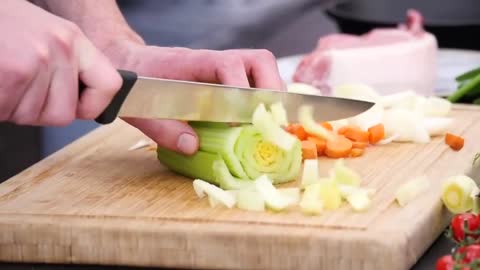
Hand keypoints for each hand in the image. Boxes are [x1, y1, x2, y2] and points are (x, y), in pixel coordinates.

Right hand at [0, 0, 120, 125]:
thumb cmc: (3, 24)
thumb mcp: (45, 34)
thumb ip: (67, 64)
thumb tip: (81, 100)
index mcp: (73, 39)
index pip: (110, 85)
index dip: (92, 105)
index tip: (79, 107)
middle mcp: (60, 49)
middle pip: (64, 114)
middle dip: (38, 111)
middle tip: (19, 88)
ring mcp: (35, 62)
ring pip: (31, 117)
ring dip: (12, 106)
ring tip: (4, 76)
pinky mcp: (11, 75)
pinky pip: (8, 113)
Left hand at [102, 40, 283, 154]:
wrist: (127, 62)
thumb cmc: (134, 82)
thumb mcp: (138, 108)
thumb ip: (163, 128)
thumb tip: (193, 146)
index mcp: (192, 63)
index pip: (228, 65)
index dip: (240, 91)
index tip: (239, 122)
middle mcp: (214, 61)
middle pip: (259, 60)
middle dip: (271, 90)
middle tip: (271, 121)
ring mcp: (223, 68)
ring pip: (262, 69)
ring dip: (273, 94)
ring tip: (271, 122)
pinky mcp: (225, 78)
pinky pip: (255, 80)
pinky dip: (265, 98)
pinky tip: (259, 120)